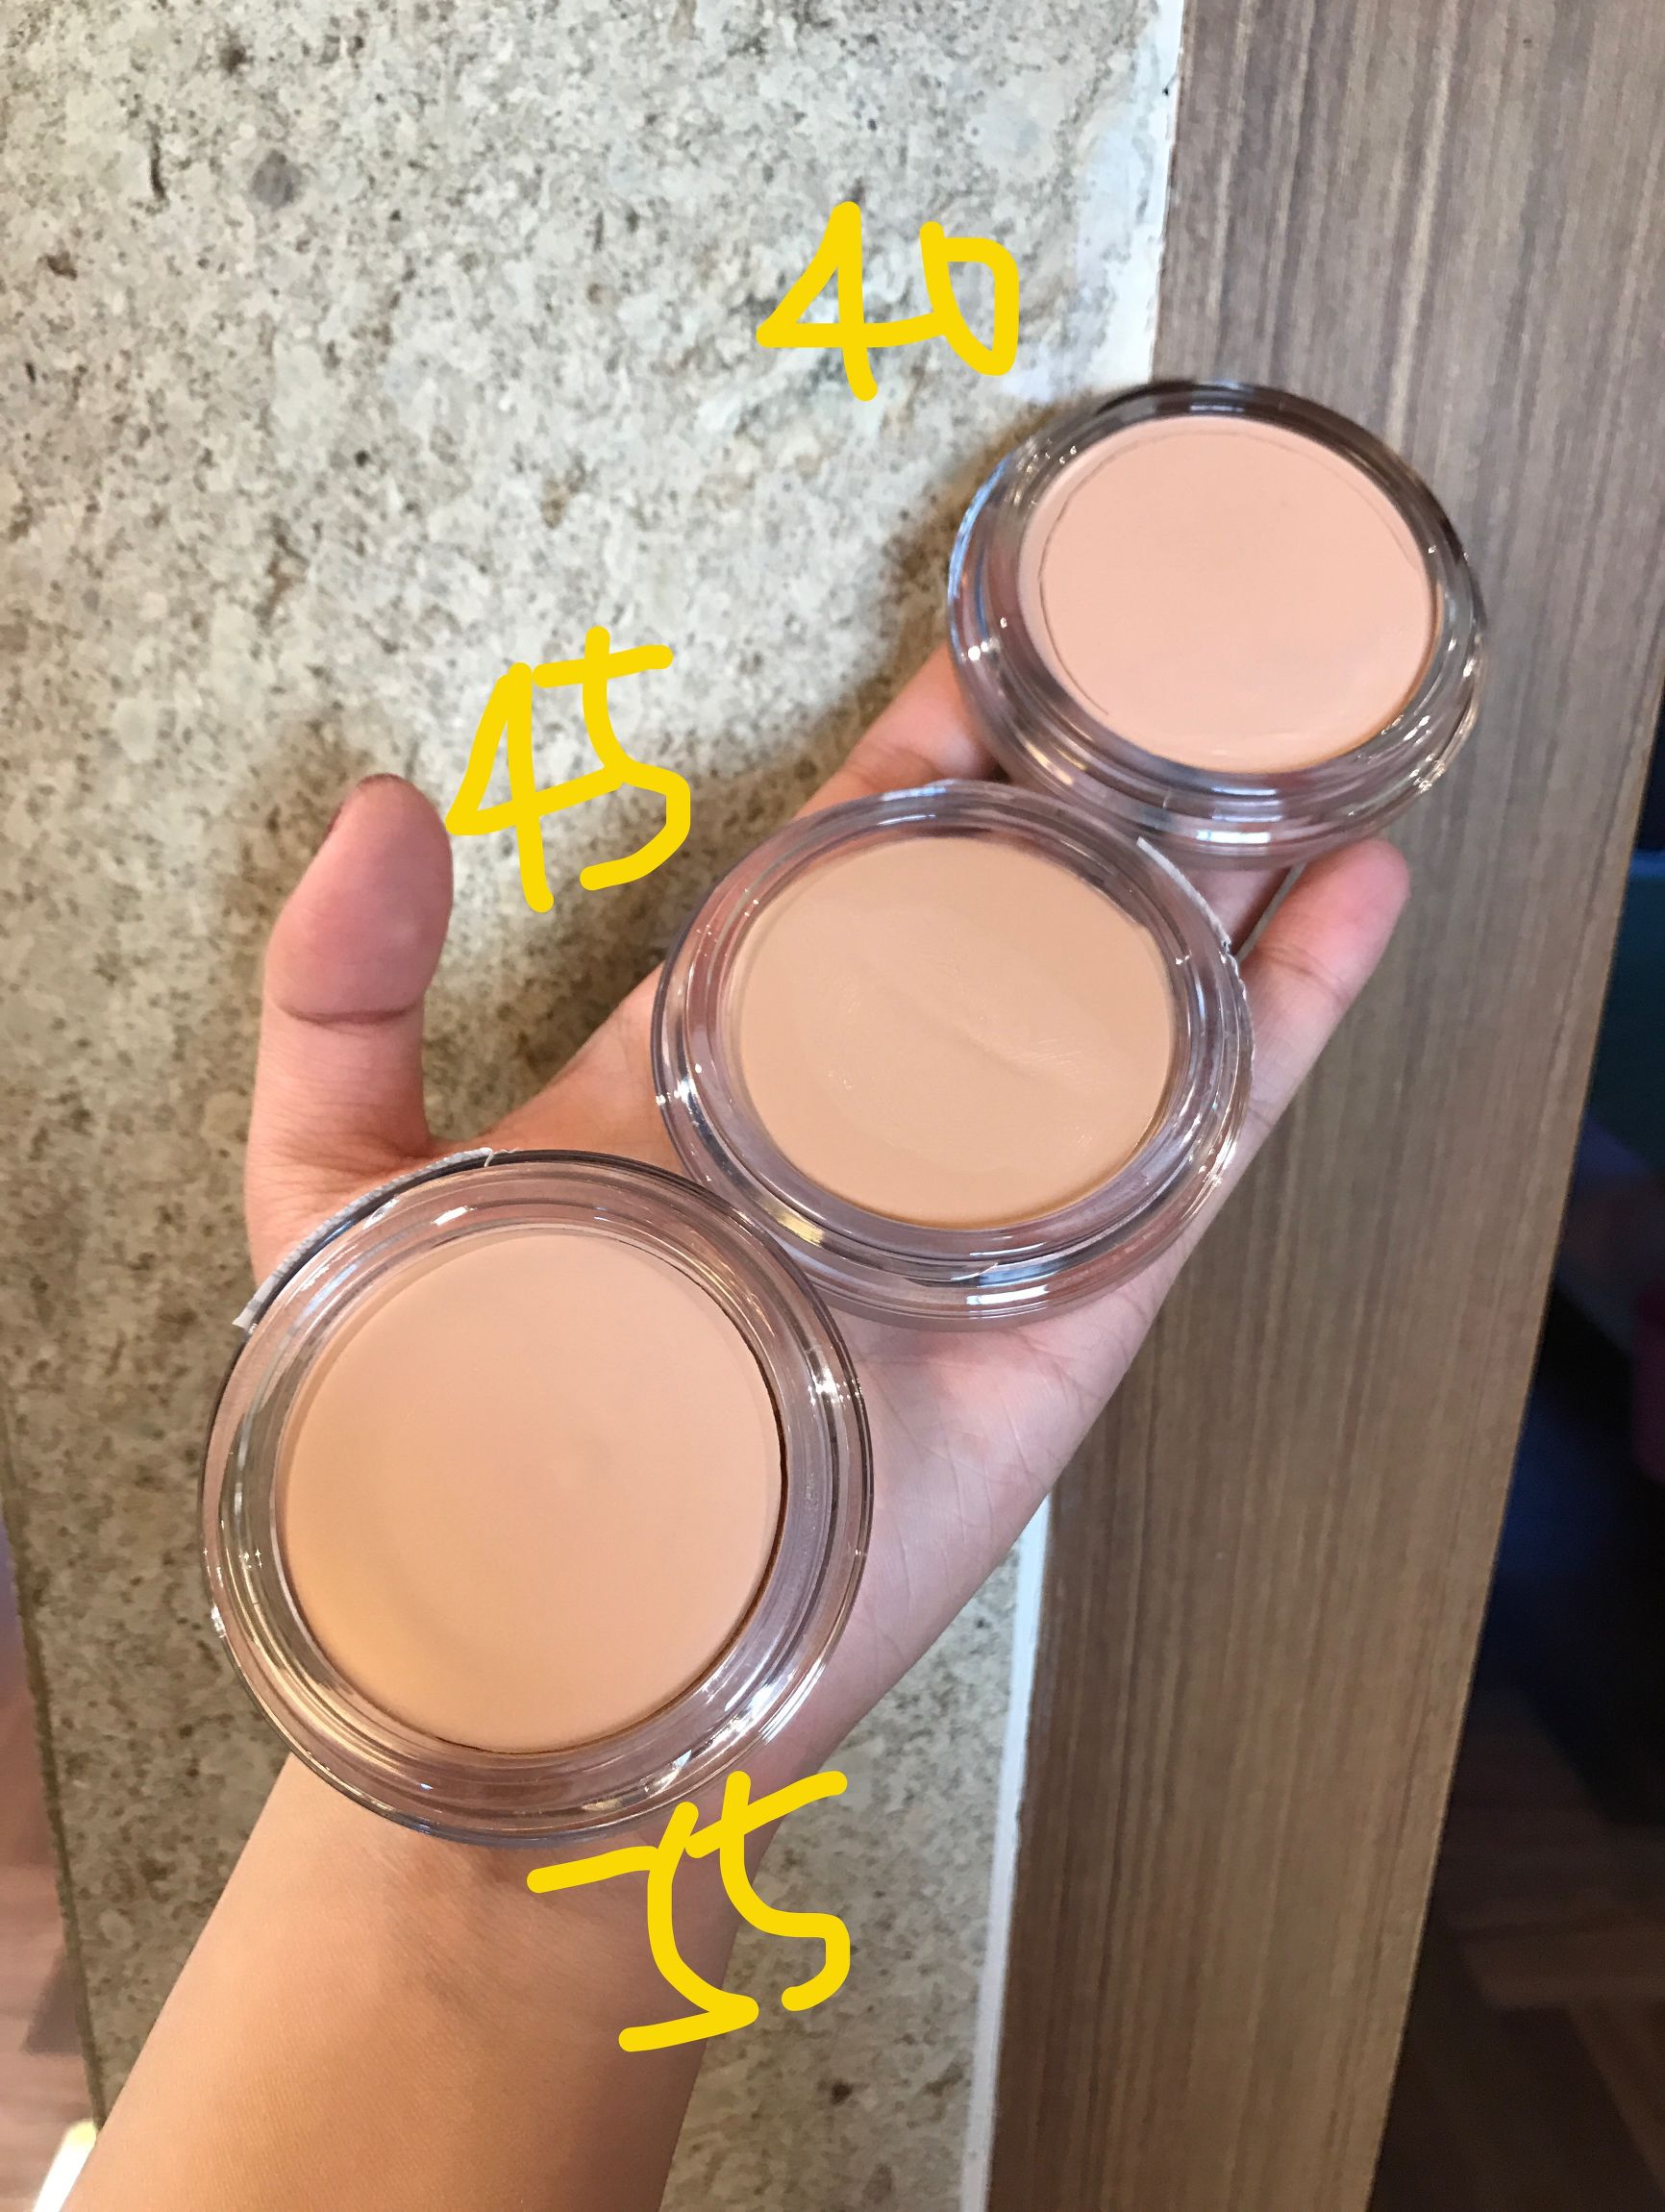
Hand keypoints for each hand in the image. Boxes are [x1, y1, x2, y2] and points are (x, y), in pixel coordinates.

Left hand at [247, 647, 1408, 1779]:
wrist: (543, 1667)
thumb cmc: (426, 1438)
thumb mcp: (338, 1187)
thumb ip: (336, 996)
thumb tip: (387, 801)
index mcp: (718, 1061)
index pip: (843, 864)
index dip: (924, 747)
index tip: (994, 634)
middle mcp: (867, 1114)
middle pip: (1013, 910)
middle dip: (1099, 785)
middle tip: (1188, 655)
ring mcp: (983, 1209)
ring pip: (1130, 1001)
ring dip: (1222, 872)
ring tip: (1302, 741)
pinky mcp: (1068, 1315)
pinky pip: (1198, 1143)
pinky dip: (1286, 1021)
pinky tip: (1352, 898)